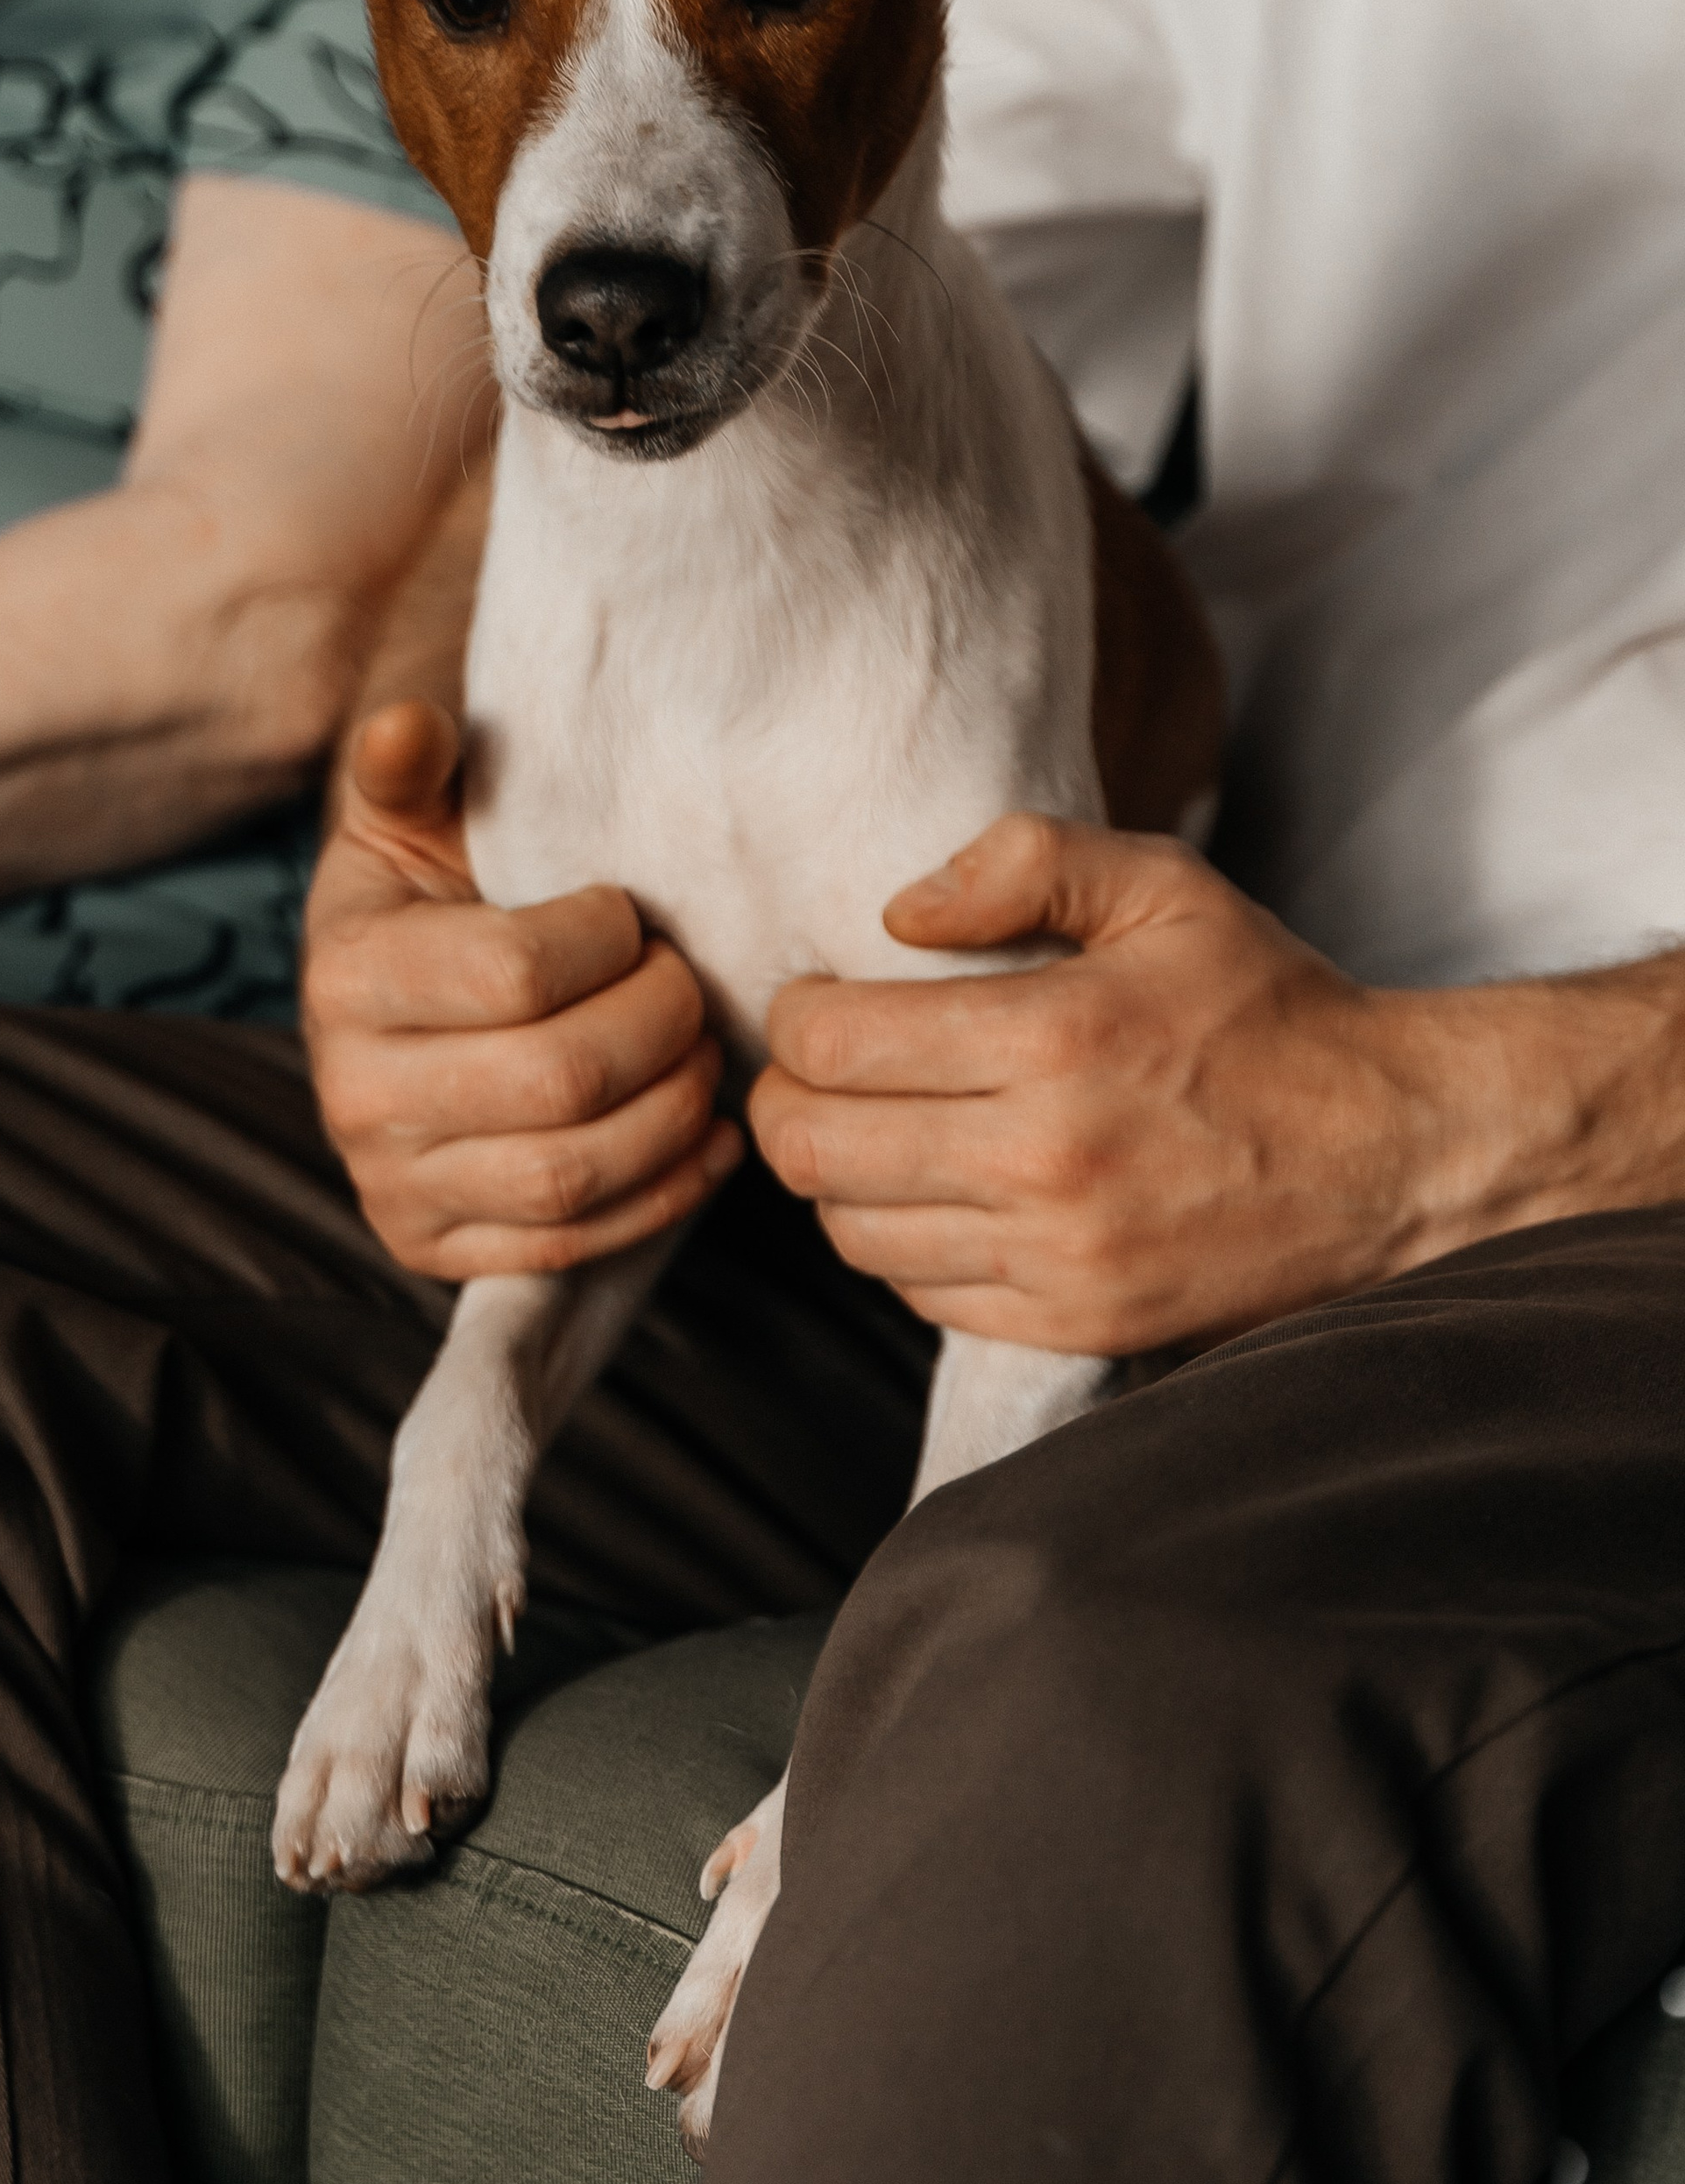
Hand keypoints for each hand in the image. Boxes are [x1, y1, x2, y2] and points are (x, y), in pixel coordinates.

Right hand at [301, 700, 738, 1278]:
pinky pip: (572, 1244)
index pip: (516, 974)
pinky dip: (663, 1193)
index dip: (609, 941)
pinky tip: (704, 1135)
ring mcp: (392, 1184)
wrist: (392, 989)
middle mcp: (352, 1094)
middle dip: (661, 1024)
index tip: (628, 913)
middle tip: (686, 982)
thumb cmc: (432, 886)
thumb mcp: (413, 810)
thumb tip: (410, 726)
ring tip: (699, 1053)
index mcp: (345, 974)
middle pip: (561, 1081)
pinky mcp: (433, 1247)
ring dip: (674, 1110)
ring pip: (575, 1172)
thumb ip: (413, 761)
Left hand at [750, 815, 1504, 1354]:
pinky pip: (921, 1292)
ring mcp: (1060, 1257)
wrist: (1395, 1154)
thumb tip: (899, 912)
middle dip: (788, 1097)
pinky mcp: (1076, 1323)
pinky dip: (899, 1242)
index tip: (820, 996)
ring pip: (851, 1231)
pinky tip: (935, 1189)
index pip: (832, 1046)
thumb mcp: (1166, 887)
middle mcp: (1046, 1158)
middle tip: (817, 1066)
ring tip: (874, 1125)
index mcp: (1056, 1038)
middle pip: (814, 1149)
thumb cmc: (1270, 1008)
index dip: (795, 1015)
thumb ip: (1028, 860)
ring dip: (836, 1175)